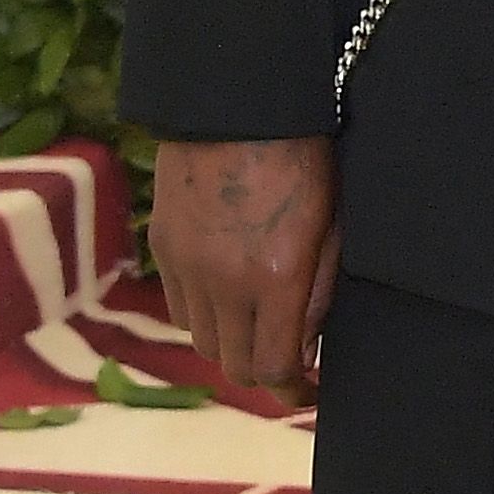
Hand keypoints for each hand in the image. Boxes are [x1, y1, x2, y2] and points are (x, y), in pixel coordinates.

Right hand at [150, 136, 339, 395]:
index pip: (274, 369)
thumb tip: (308, 349)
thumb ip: (318, 294)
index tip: (311, 392)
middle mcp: (223, 282)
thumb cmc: (303, 156)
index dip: (294, 393)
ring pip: (203, 342)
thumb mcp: (330, 227)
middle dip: (265, 375)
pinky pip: (181, 308)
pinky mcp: (163, 246)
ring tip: (261, 329)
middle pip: (234, 367)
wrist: (237, 101)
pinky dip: (205, 316)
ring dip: (233, 347)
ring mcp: (186, 265)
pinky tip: (230, 297)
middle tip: (290, 365)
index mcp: (275, 278)